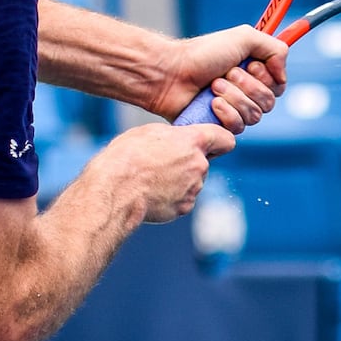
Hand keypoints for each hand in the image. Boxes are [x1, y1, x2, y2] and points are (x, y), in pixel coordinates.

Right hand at [102, 121, 236, 223]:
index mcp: (193, 141)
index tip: (212, 144)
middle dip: (189, 162)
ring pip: (192, 182)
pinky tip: (152, 194)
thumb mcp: (148, 132)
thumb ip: (173, 136)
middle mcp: (199, 165)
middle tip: (163, 162)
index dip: (219, 141)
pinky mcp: (184, 208)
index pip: (225, 139)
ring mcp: (193, 189)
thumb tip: (178, 142)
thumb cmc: (126, 157)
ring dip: (179, 180)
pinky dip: (172, 198)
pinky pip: (183, 199)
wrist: (115, 191)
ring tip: (152, 179)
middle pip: (203, 162)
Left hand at [152, 25, 286, 130]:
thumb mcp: (244, 37)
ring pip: (255, 115)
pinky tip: (211, 104)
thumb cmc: (203, 54)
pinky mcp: (221, 127)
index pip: (279, 85)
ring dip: (234, 97)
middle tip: (225, 73)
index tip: (249, 63)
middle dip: (247, 85)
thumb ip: (276, 48)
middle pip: (269, 102)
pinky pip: (239, 128)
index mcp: (254, 73)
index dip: (267, 76)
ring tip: (213, 86)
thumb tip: (283, 74)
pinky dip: (226, 113)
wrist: (172, 74)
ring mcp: (234, 111)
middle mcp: (247, 92)